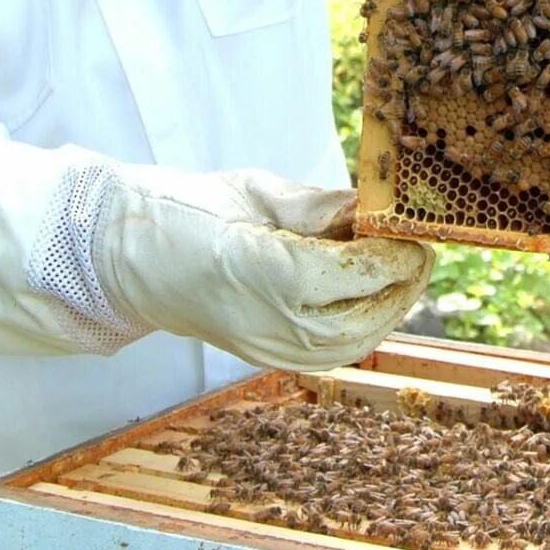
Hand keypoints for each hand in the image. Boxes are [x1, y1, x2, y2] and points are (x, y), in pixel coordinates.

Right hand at [93, 166, 432, 370]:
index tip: (413, 225)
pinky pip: (335, 352)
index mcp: (266, 269)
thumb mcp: (255, 192)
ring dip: (391, 306)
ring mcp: (268, 348)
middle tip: (420, 246)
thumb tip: (372, 208)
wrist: (128, 257)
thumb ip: (319, 206)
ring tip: (405, 270)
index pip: (358, 269)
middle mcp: (271, 321)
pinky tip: (373, 295)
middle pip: (368, 312)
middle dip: (404, 279)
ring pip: (358, 342)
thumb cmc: (185, 211)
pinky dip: (365, 325)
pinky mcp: (267, 358)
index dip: (395, 249)